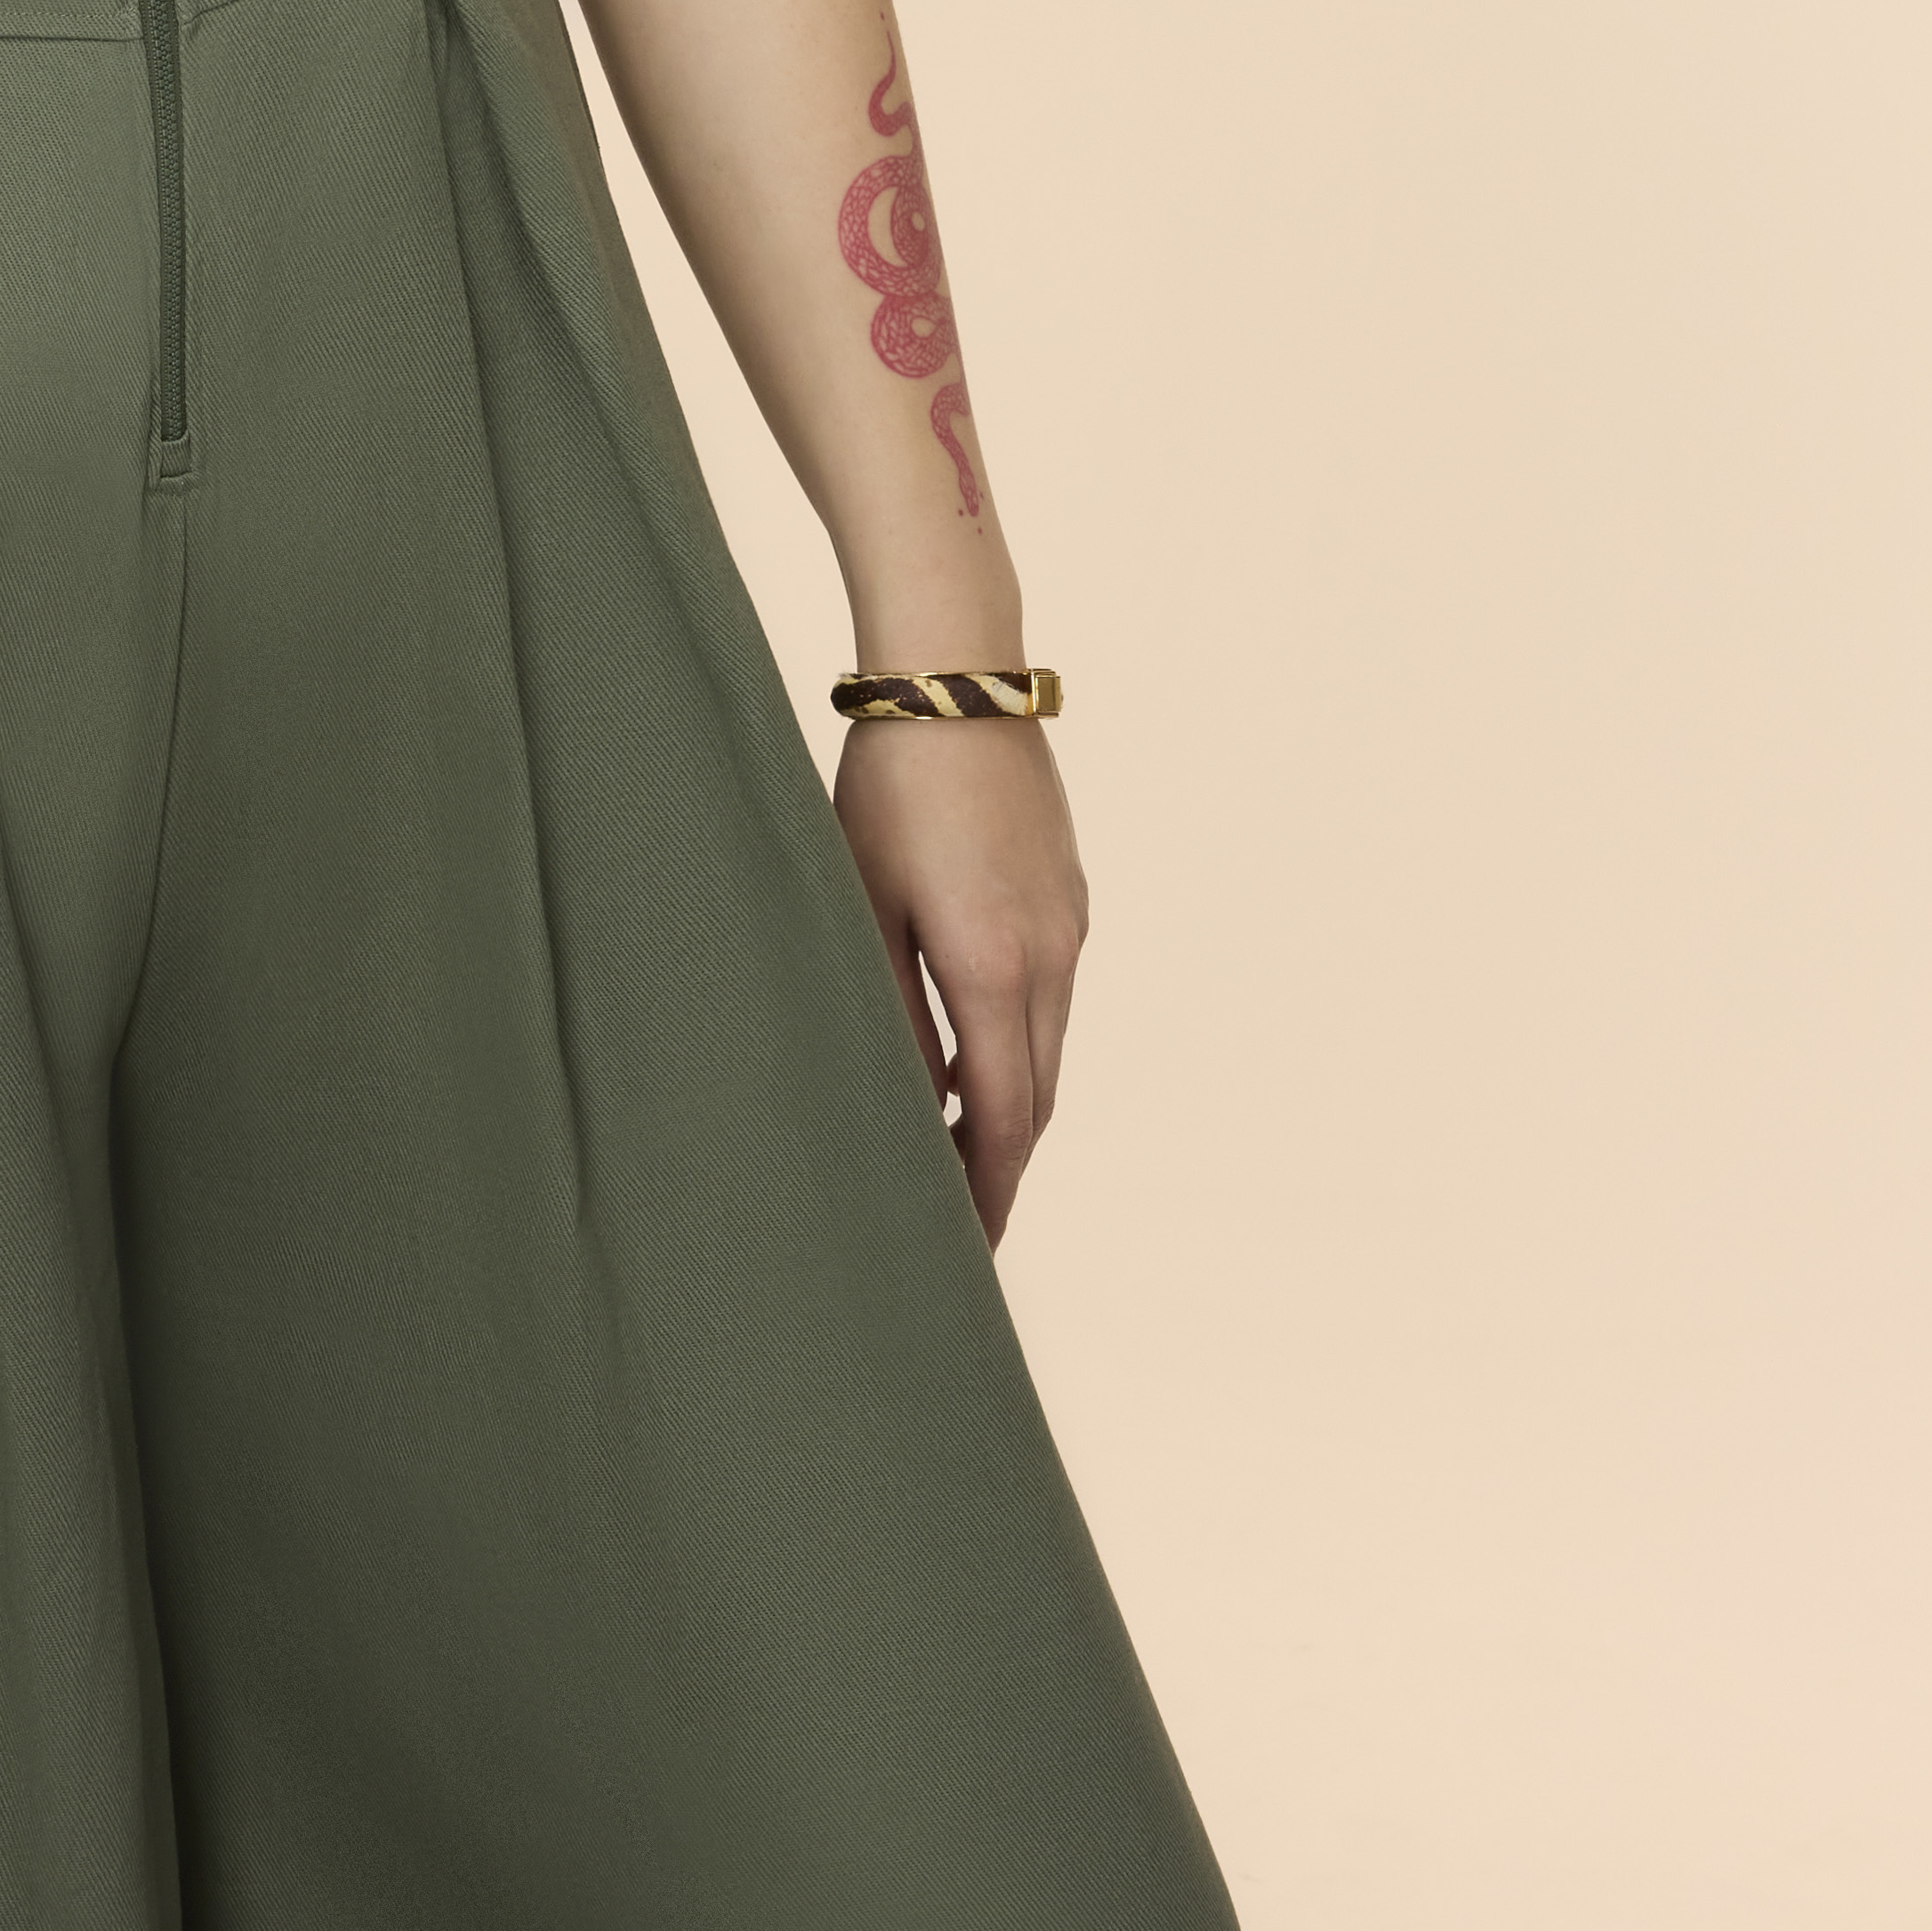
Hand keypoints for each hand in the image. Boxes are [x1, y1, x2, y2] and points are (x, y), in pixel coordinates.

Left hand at [832, 715, 1090, 1238]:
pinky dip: (1022, 1047)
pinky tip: (976, 1059)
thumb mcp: (861, 905)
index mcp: (994, 965)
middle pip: (1037, 1097)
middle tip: (965, 1229)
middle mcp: (1050, 955)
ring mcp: (1069, 925)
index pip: (1002, 1116)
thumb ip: (890, 1008)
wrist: (956, 682)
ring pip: (1051, 1049)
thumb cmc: (886, 790)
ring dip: (1014, 1109)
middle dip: (1003, 1168)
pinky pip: (1053, 999)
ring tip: (963, 1156)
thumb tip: (918, 1099)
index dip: (986, 1189)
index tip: (968, 1248)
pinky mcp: (1070, 897)